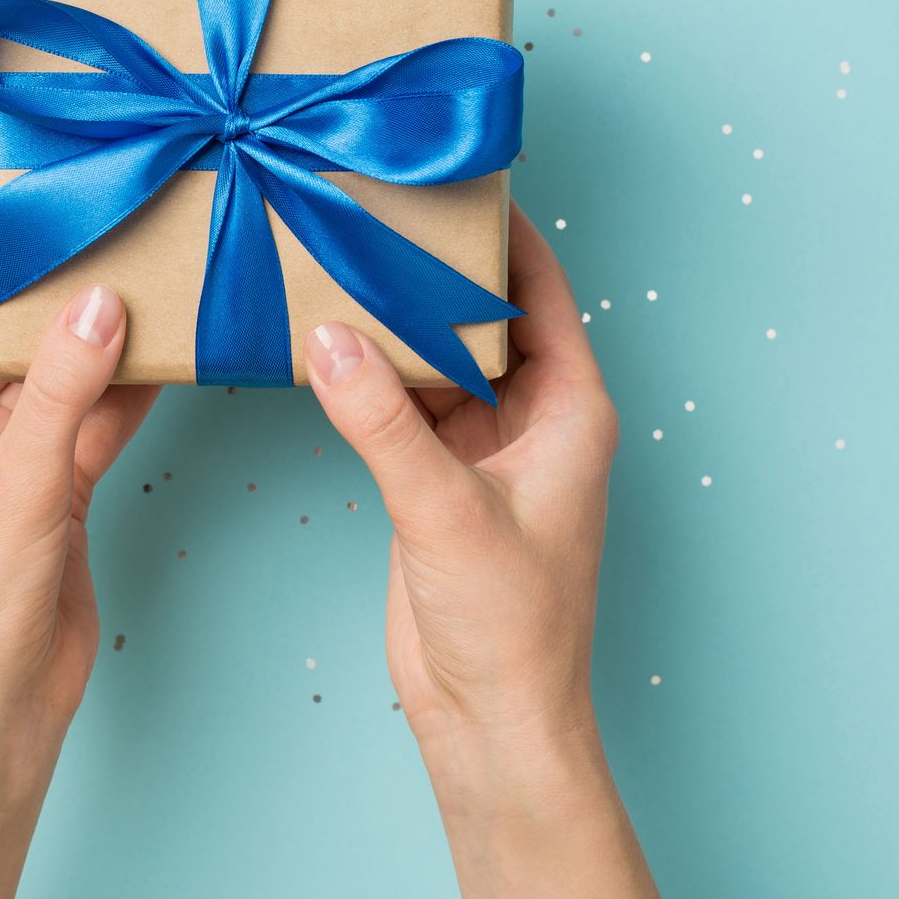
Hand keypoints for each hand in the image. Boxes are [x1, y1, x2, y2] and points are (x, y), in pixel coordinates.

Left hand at [0, 269, 156, 898]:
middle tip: (127, 225)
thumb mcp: (16, 486)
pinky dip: (130, 388)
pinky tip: (172, 351)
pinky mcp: (56, 485)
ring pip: (62, 369)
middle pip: (13, 325)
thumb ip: (62, 390)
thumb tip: (100, 303)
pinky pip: (94, 415)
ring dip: (106, 336)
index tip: (57, 194)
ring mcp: (8, 452)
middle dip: (66, 283)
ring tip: (161, 277)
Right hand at [305, 202, 667, 898]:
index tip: (454, 178)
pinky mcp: (437, 482)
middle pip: (484, 316)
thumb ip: (383, 421)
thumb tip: (328, 337)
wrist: (490, 720)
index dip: (504, 232)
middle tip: (377, 210)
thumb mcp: (445, 509)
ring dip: (397, 321)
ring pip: (440, 359)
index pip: (543, 293)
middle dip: (434, 268)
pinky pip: (406, 404)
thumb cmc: (512, 627)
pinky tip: (328, 343)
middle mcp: (534, 420)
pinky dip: (372, 375)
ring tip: (342, 260)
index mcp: (571, 411)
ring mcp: (484, 450)